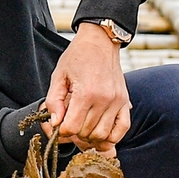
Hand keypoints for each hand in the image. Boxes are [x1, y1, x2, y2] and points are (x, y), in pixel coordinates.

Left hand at [44, 23, 130, 151]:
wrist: (100, 41)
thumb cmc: (77, 56)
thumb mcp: (58, 75)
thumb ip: (53, 101)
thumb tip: (55, 123)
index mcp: (86, 93)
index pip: (72, 127)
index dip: (62, 130)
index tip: (59, 124)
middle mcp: (104, 99)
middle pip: (86, 133)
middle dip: (74, 133)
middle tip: (70, 123)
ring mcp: (117, 101)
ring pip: (103, 135)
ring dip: (90, 136)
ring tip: (83, 125)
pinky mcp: (125, 101)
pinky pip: (122, 129)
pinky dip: (111, 136)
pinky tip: (100, 131)